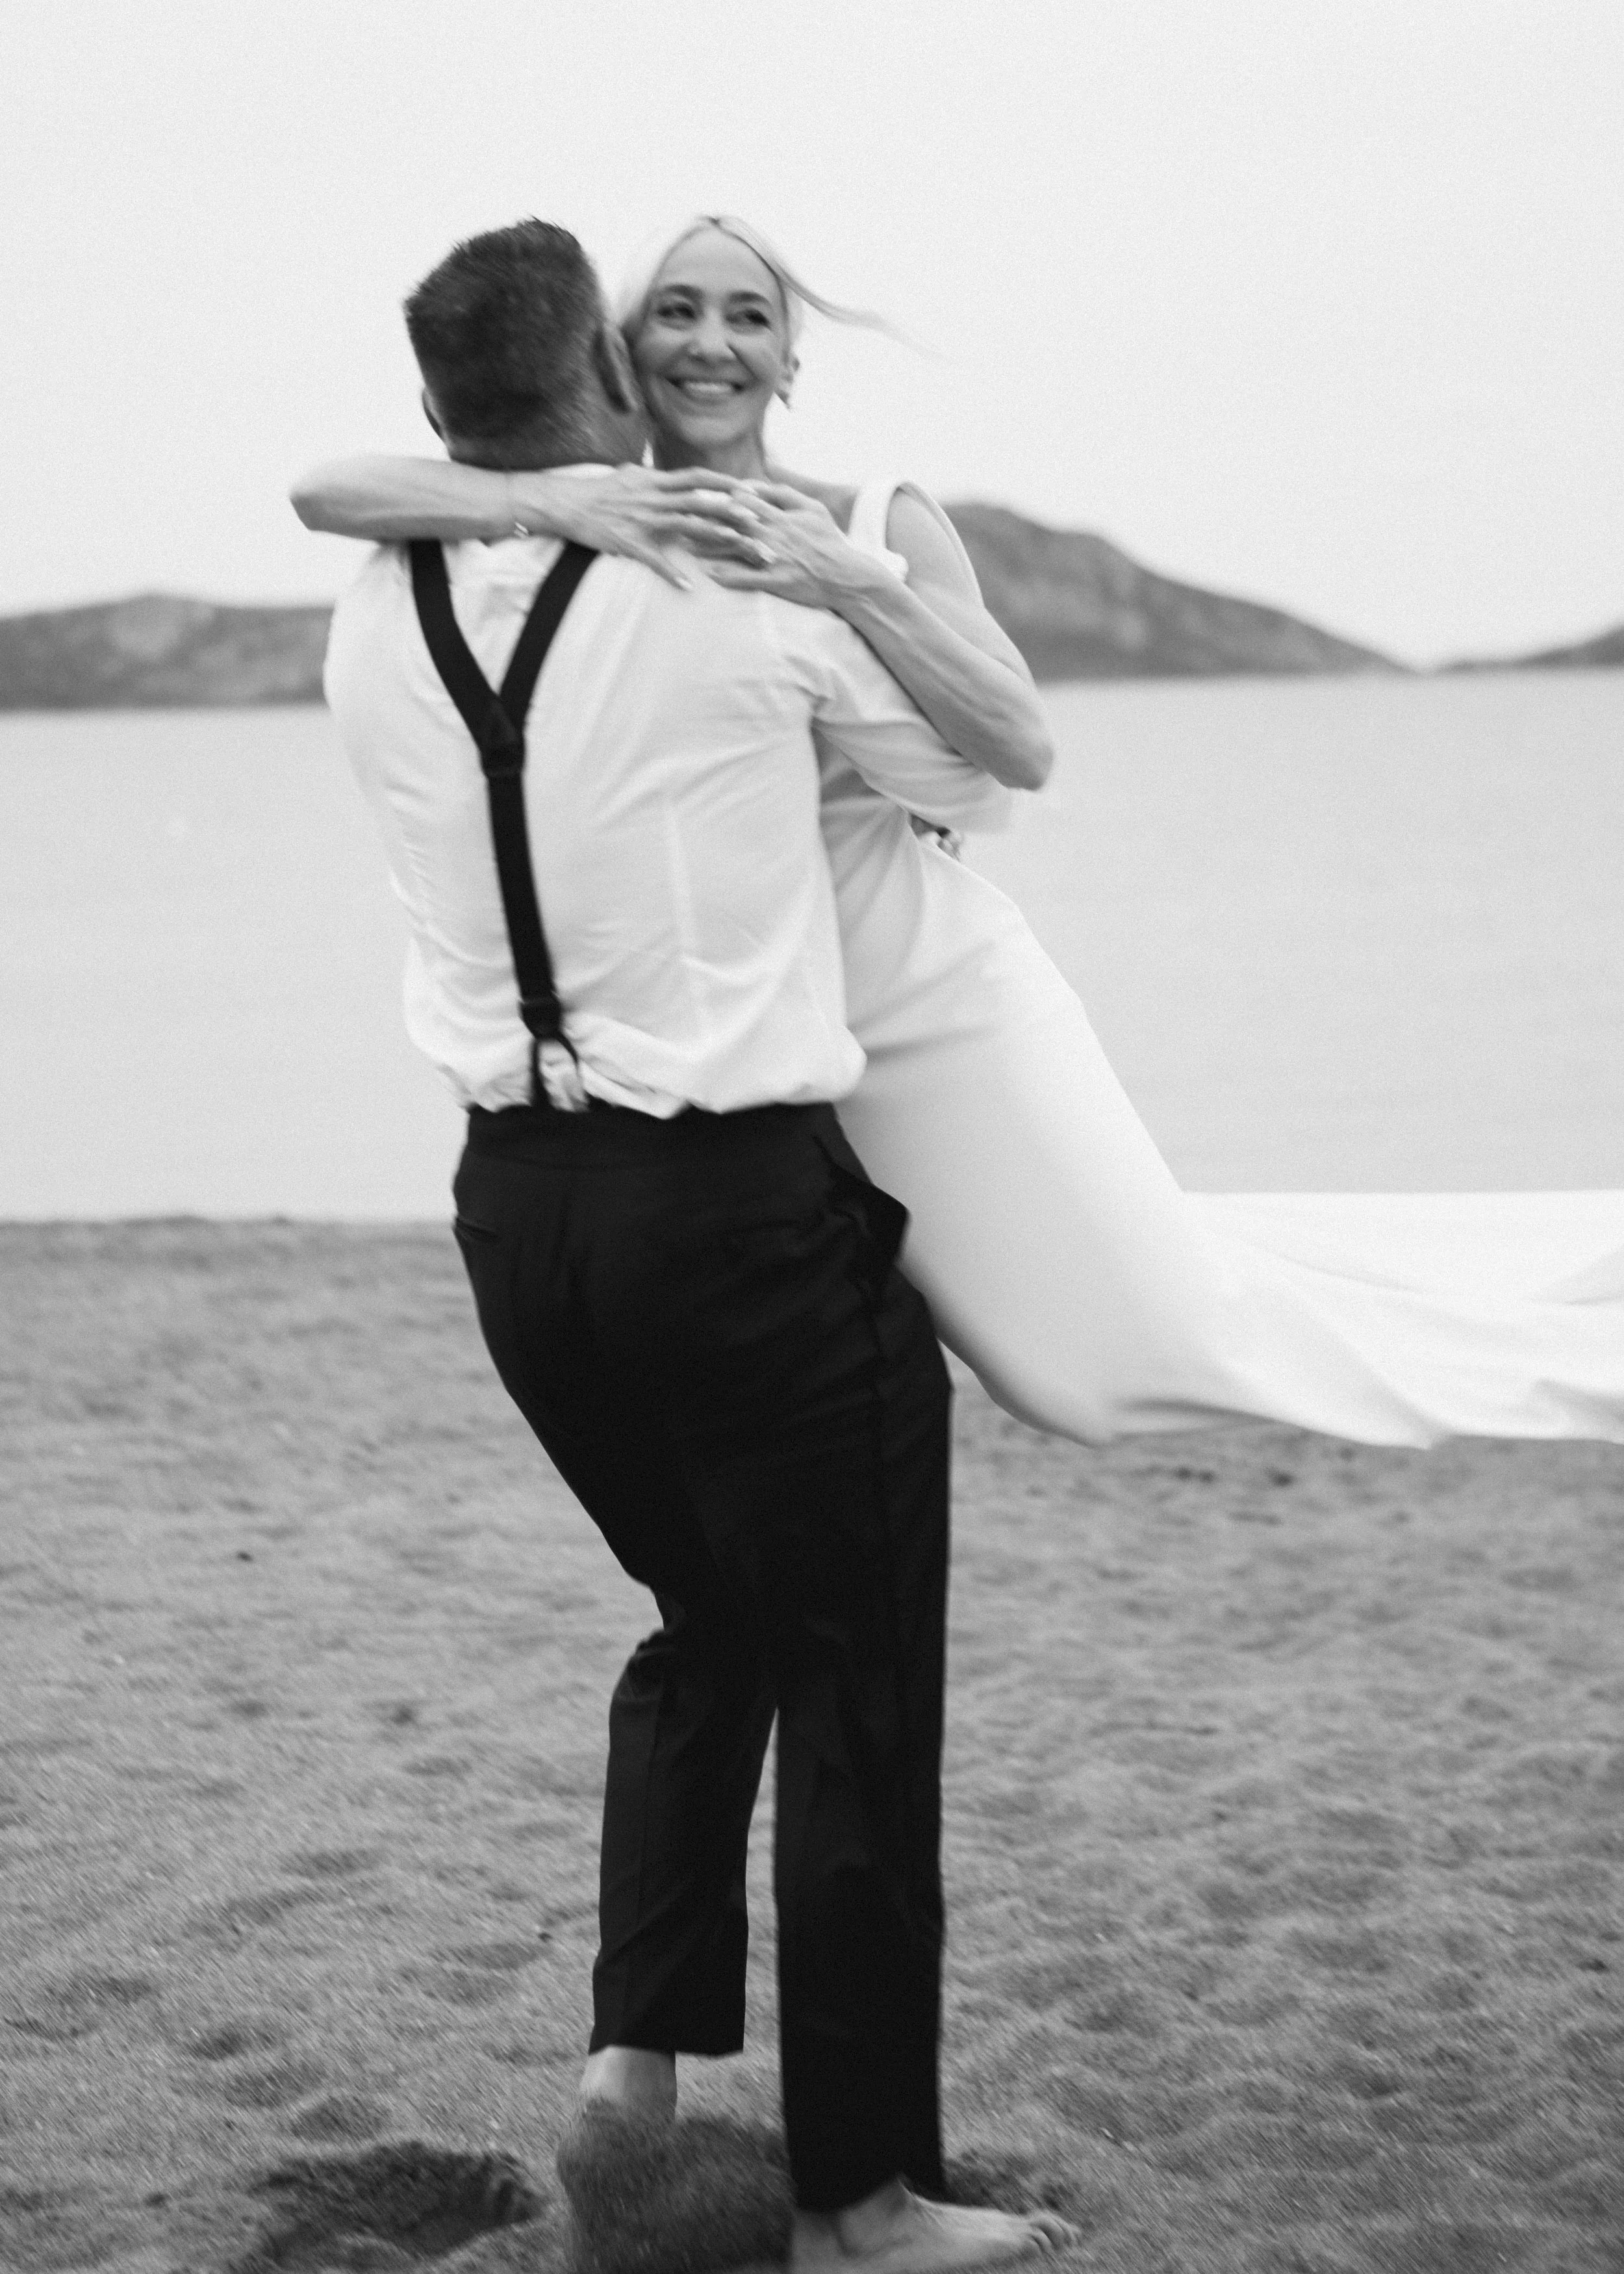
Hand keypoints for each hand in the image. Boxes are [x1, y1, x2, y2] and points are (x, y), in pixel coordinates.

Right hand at [535, 466, 768, 586]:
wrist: (566, 502)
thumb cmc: (600, 490)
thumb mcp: (631, 476)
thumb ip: (657, 478)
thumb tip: (675, 477)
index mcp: (656, 481)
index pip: (698, 478)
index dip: (726, 484)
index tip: (751, 491)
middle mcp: (654, 497)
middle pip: (703, 503)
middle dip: (734, 514)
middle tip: (761, 526)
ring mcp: (643, 520)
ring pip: (688, 527)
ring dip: (719, 538)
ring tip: (743, 548)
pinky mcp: (629, 543)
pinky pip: (653, 560)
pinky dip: (670, 572)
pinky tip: (689, 585)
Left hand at [699, 483, 888, 611]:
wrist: (847, 576)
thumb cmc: (830, 542)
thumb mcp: (814, 510)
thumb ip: (786, 494)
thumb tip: (758, 482)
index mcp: (783, 515)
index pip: (747, 500)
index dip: (721, 496)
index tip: (697, 492)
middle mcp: (777, 533)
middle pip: (736, 520)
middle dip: (708, 517)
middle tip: (682, 514)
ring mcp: (776, 557)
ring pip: (738, 547)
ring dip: (710, 547)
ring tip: (686, 546)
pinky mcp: (778, 581)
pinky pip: (749, 579)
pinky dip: (729, 577)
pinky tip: (709, 576)